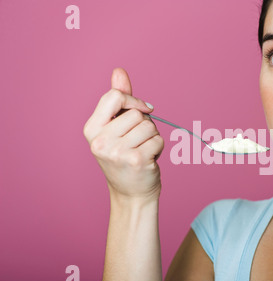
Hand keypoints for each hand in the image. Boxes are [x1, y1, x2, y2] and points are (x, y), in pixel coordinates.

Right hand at [83, 68, 163, 202]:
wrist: (131, 193)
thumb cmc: (124, 157)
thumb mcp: (116, 128)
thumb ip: (118, 100)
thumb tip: (119, 71)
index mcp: (91, 129)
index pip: (114, 96)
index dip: (132, 100)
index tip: (142, 110)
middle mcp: (100, 141)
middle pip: (135, 113)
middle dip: (144, 124)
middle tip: (137, 142)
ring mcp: (117, 152)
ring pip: (149, 126)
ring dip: (152, 137)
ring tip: (142, 150)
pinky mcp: (136, 160)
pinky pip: (158, 140)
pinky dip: (159, 148)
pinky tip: (149, 159)